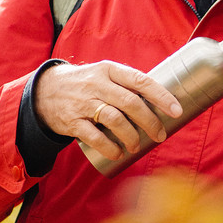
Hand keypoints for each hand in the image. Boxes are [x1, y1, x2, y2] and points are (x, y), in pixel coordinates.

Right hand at [34, 61, 182, 160]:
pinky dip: (110, 147)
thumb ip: (128, 85)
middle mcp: (97, 84)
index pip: (141, 81)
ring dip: (131, 136)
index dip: (162, 96)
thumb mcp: (105, 74)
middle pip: (131, 103)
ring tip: (137, 146)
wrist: (45, 91)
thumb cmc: (87, 84)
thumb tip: (163, 102)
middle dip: (150, 122)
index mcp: (110, 70)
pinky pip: (94, 137)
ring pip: (114, 120)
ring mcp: (84, 103)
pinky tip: (119, 153)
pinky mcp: (72, 121)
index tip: (177, 111)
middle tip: (160, 135)